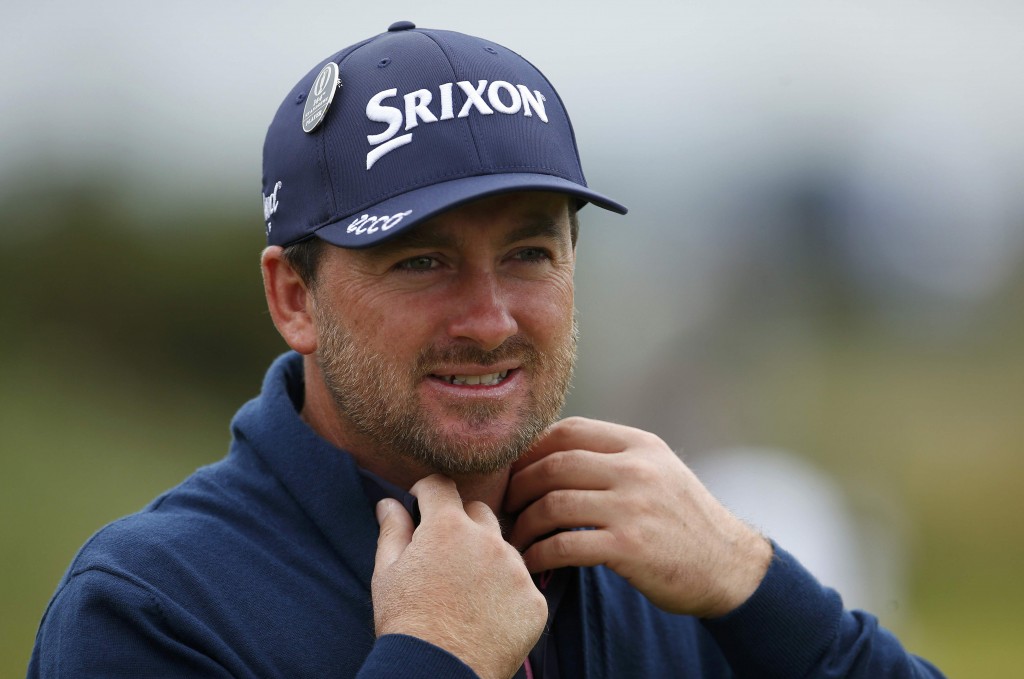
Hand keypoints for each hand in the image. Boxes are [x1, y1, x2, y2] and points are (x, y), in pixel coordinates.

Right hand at [372, 474, 546, 678]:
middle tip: (445, 554)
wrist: (437, 674)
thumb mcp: (387, 573)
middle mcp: (488, 540)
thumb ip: (392, 530)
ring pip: (503, 548)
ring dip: (487, 558)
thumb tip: (389, 502)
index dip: (429, 491)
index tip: (423, 503)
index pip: (442, 486)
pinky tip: (487, 615)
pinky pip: (522, 585)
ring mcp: (516, 570)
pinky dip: (507, 594)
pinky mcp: (534, 601)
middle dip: (462, 523)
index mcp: (448, 527)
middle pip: (479, 512)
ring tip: (465, 593)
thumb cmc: (406, 623)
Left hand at [505, 417, 771, 617]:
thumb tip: (552, 452)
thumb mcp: (658, 471)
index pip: (569, 431)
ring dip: (524, 524)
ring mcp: (634, 507)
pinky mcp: (629, 547)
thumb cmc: (684, 521)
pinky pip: (564, 545)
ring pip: (552, 505)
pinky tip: (533, 561)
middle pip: (553, 465)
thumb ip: (615, 457)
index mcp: (640, 445)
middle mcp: (637, 469)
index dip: (531, 449)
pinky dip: (539, 554)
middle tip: (505, 507)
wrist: (730, 566)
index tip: (515, 471)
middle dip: (518, 487)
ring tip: (516, 538)